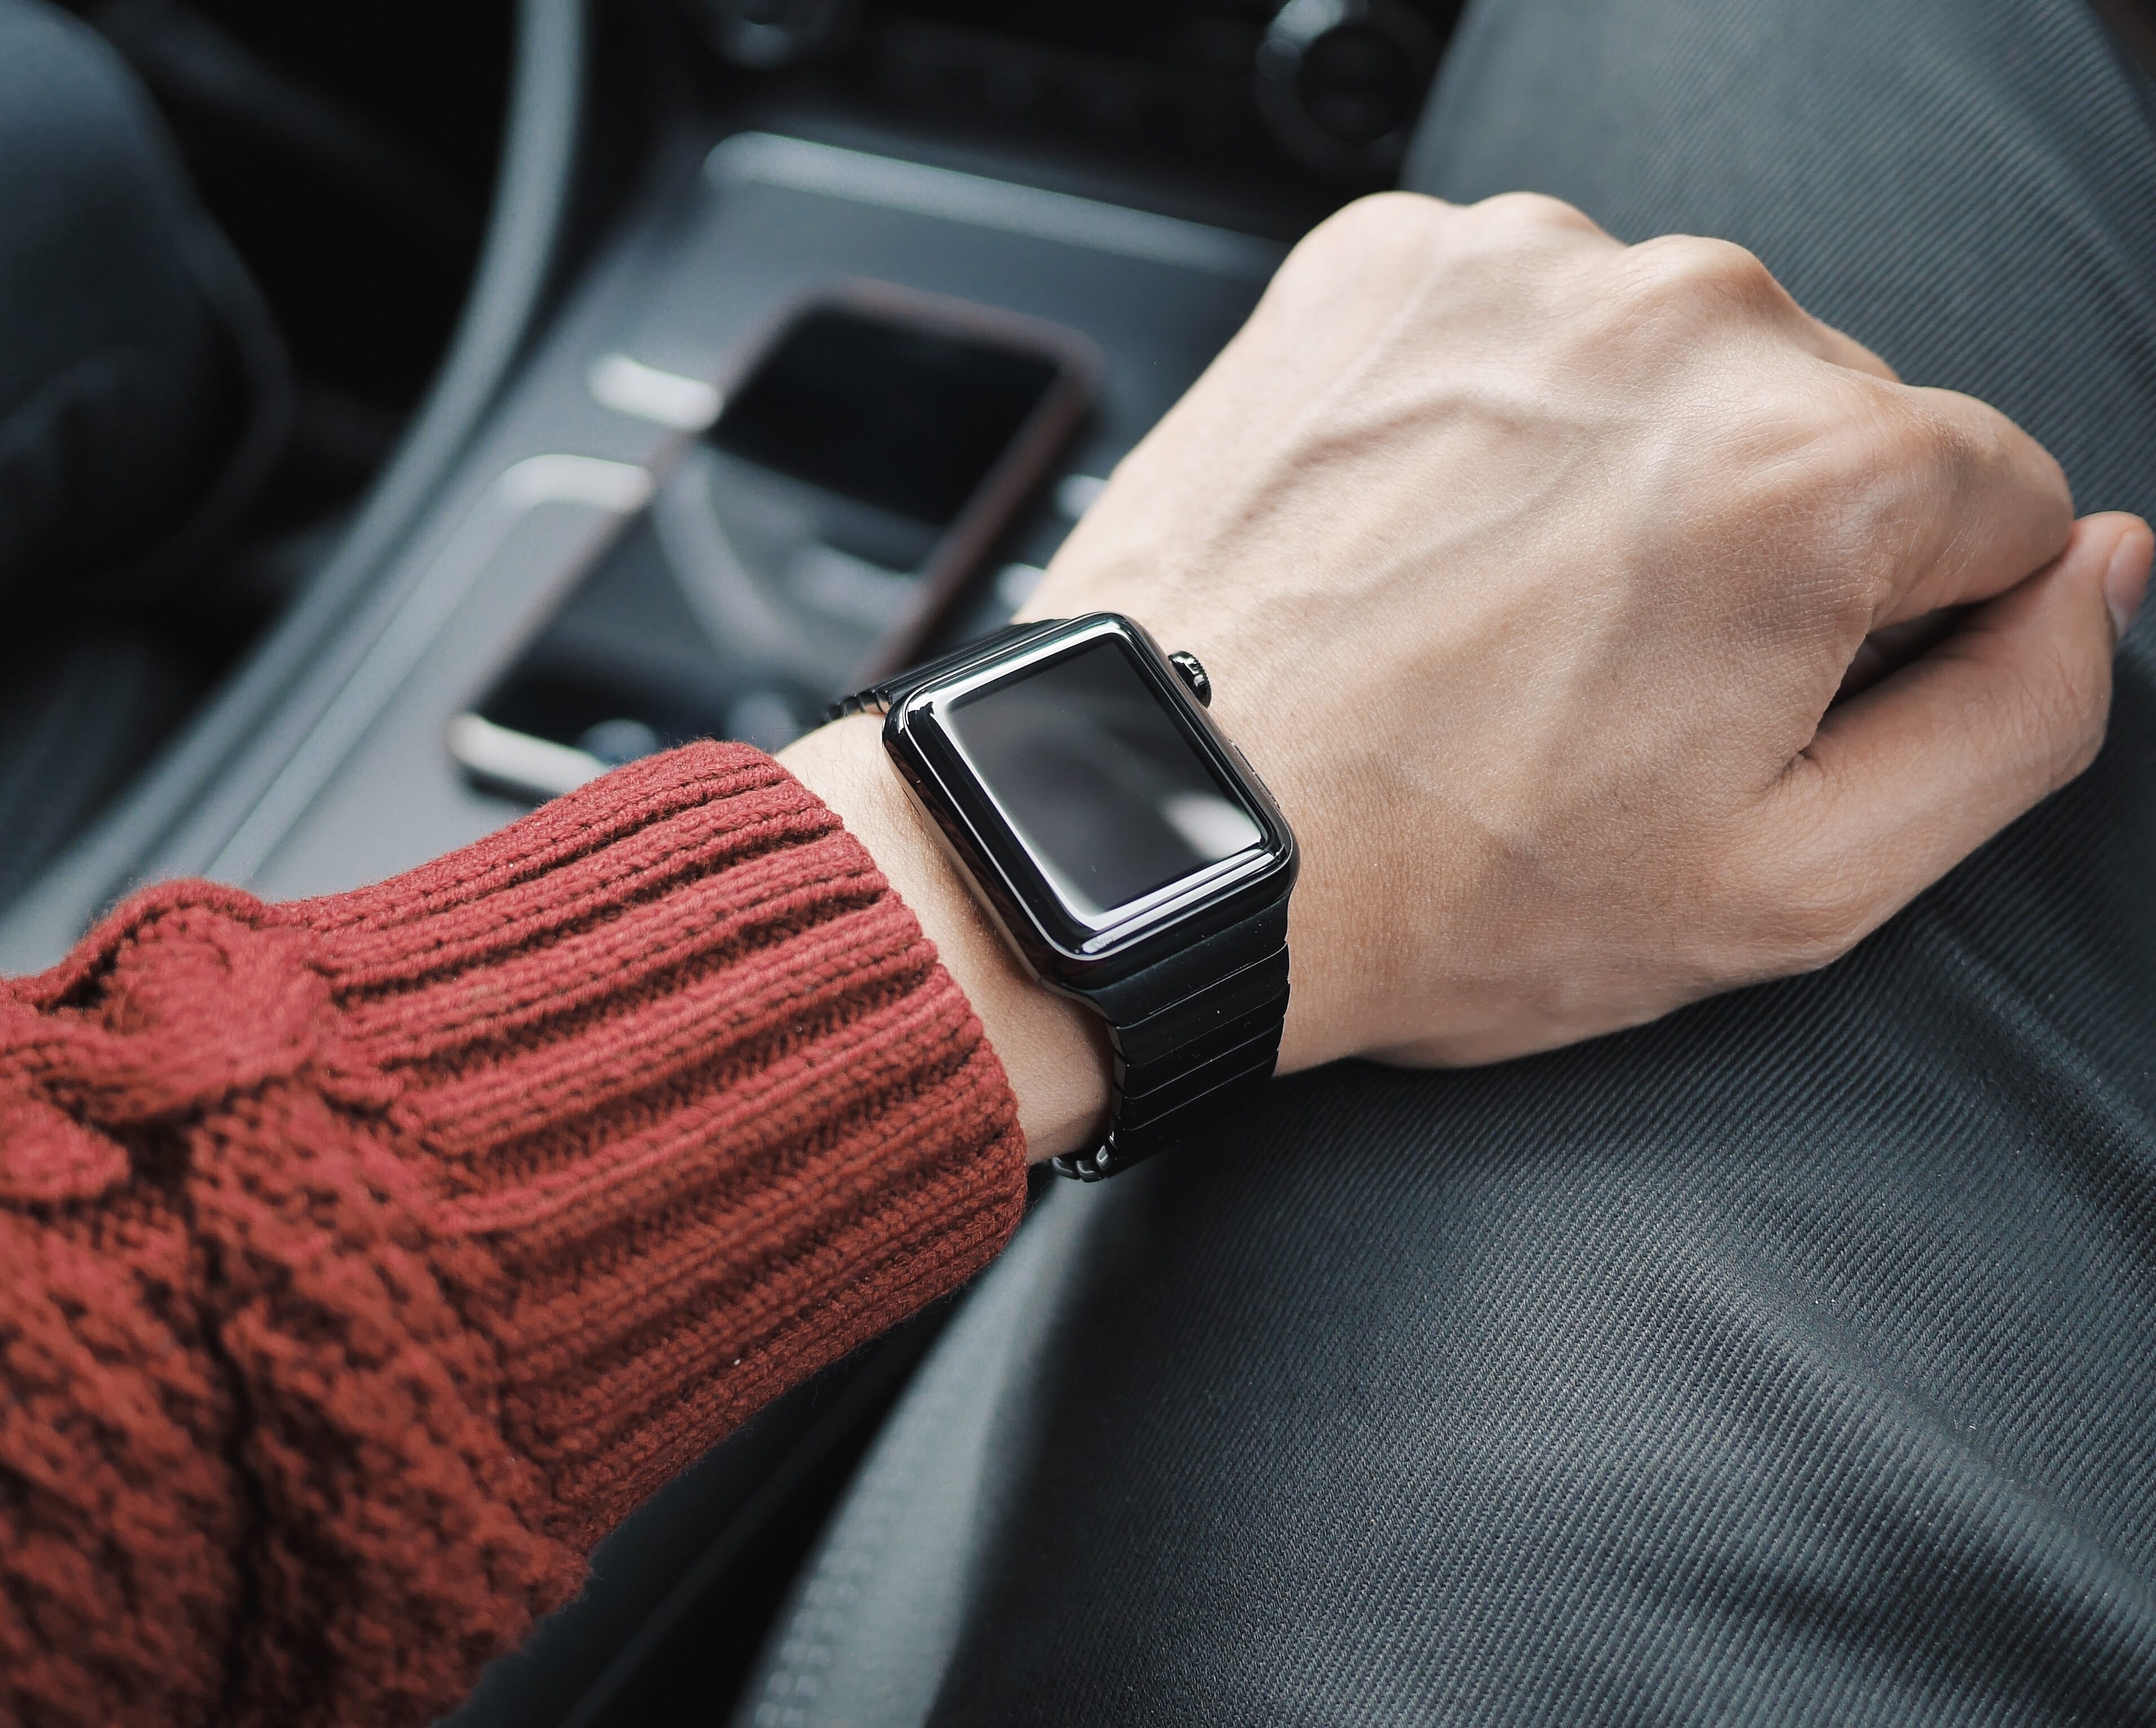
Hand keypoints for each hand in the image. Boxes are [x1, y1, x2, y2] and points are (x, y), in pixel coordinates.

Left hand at [789, 191, 2152, 1155]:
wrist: (1167, 830)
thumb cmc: (1448, 881)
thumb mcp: (1790, 882)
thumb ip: (2011, 720)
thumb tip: (2102, 574)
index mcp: (1821, 471)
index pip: (1987, 503)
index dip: (1886, 625)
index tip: (1749, 696)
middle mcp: (1686, 321)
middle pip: (1822, 420)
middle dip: (1748, 544)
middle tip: (1590, 682)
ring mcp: (1517, 269)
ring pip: (1664, 364)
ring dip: (1608, 471)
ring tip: (1483, 615)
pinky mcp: (1382, 265)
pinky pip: (1512, 321)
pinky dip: (1487, 413)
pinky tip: (1414, 534)